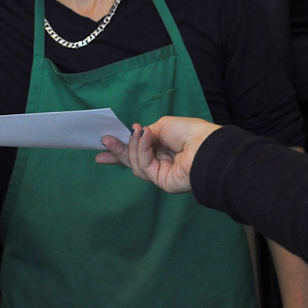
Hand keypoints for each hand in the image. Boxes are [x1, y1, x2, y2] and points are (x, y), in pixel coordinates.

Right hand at [96, 116, 221, 193]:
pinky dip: (141, 150)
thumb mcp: (162, 125)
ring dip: (131, 147)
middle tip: (103, 143)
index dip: (122, 146)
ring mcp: (161, 172)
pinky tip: (144, 137)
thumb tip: (136, 137)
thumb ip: (146, 133)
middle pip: (133, 159)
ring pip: (135, 163)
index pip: (139, 149)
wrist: (204, 146)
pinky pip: (144, 166)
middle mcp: (161, 161)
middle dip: (117, 152)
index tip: (106, 140)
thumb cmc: (189, 132)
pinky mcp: (161, 181)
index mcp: (163, 147)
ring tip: (131, 133)